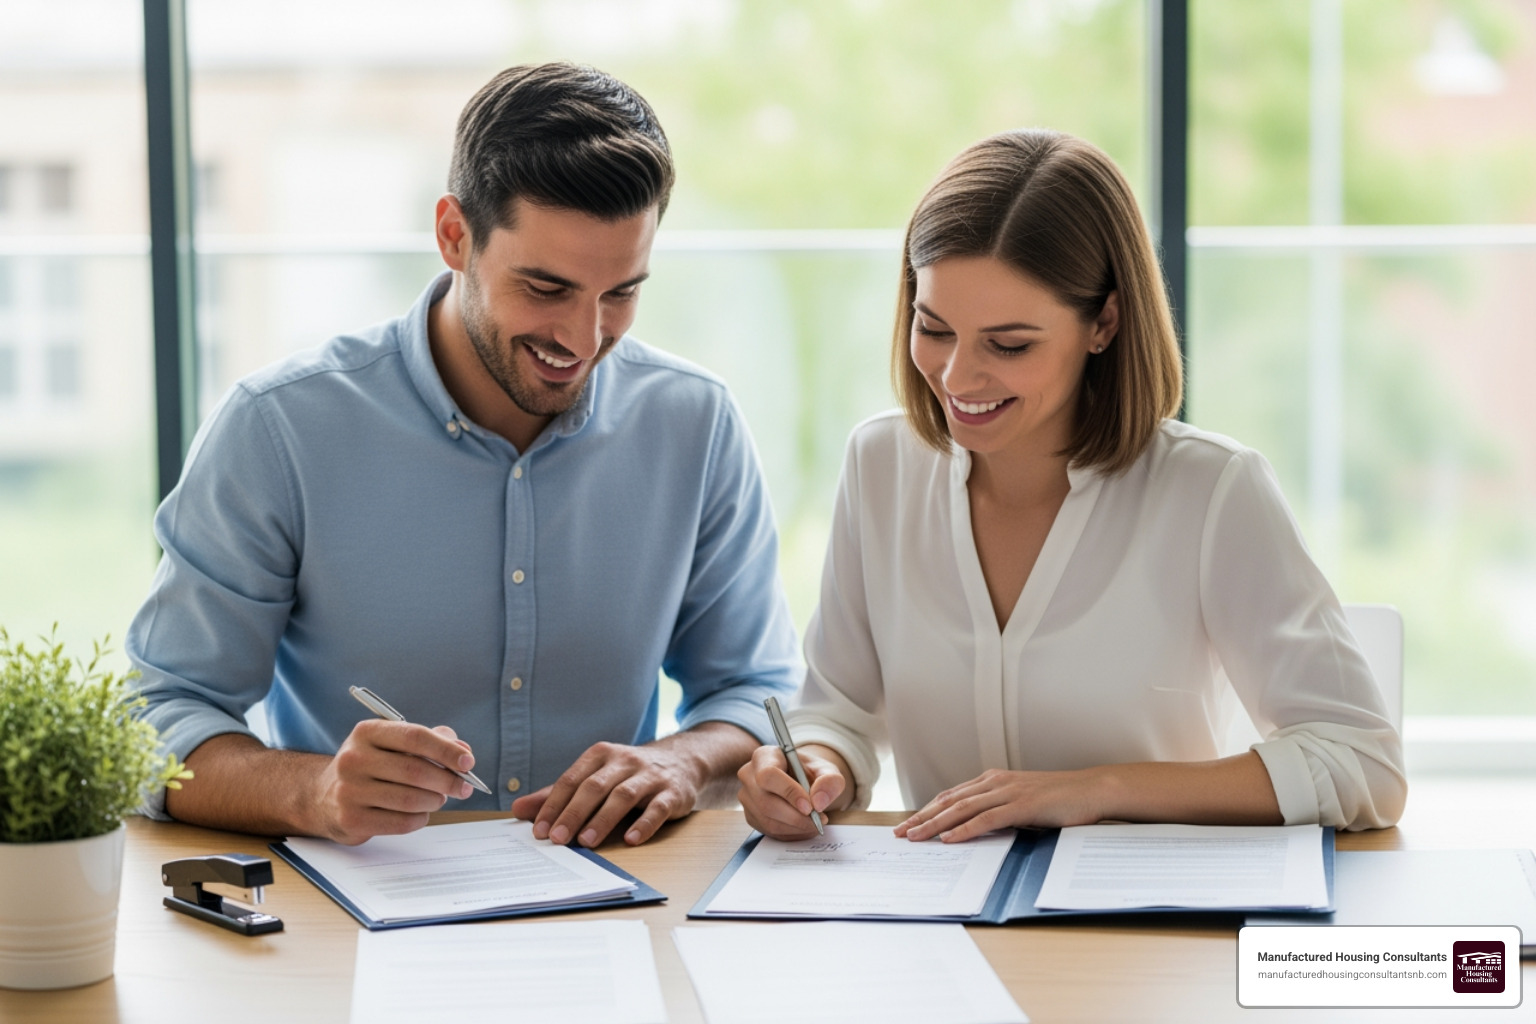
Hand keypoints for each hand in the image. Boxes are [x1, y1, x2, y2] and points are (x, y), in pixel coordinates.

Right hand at [310, 720, 475, 844]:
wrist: (323, 797)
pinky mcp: (351, 819)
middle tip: (464, 787)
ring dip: (435, 800)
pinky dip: (420, 818)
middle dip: (448, 780)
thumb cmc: (372, 767)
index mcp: (367, 732)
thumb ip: (432, 742)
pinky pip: (401, 822)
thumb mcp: (394, 744)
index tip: (468, 762)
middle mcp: (353, 759)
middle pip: (415, 770)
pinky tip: (420, 813)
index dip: (446, 750)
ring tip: (438, 798)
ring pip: (410, 799)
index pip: (415, 737)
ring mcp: (349, 790)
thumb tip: (463, 751)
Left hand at [509, 740, 706, 847]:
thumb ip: (558, 795)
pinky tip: (631, 839)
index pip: (572, 780)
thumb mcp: (594, 777)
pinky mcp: (672, 792)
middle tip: (557, 839)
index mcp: (601, 756)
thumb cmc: (629, 774)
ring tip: (587, 842)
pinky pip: (658, 807)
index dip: (553, 805)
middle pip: (595, 787)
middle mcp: (625, 761)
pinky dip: (644, 824)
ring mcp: (650, 776)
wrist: (682, 762)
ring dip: (603, 819)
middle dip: (574, 813)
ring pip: (624, 796)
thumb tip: (518, 810)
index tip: (539, 831)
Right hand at [737, 743, 847, 839]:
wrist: (801, 781)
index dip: (789, 792)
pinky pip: (769, 831)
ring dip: (796, 828)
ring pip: (768, 820)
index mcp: (764, 756)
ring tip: (815, 823)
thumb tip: (818, 802)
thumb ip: (829, 781)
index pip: (769, 775)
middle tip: (819, 820)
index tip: (810, 806)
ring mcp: (747, 797)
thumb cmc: (810, 772)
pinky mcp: (751, 815)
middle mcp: (749, 775)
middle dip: (796, 817)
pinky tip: (804, 827)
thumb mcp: (826, 770)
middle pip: (766, 802)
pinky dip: (791, 833)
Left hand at [894, 767, 1104, 843]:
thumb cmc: (1059, 799)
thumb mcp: (1021, 802)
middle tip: (900, 833)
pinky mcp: (1022, 805)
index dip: (927, 810)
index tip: (908, 824)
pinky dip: (965, 829)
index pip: (952, 796)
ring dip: (935, 824)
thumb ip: (999, 810)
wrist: (1091, 790)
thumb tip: (975, 828)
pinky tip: (950, 838)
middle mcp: (995, 782)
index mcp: (993, 780)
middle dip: (922, 817)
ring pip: (962, 809)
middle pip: (949, 801)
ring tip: (916, 836)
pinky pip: (987, 818)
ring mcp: (1008, 792)